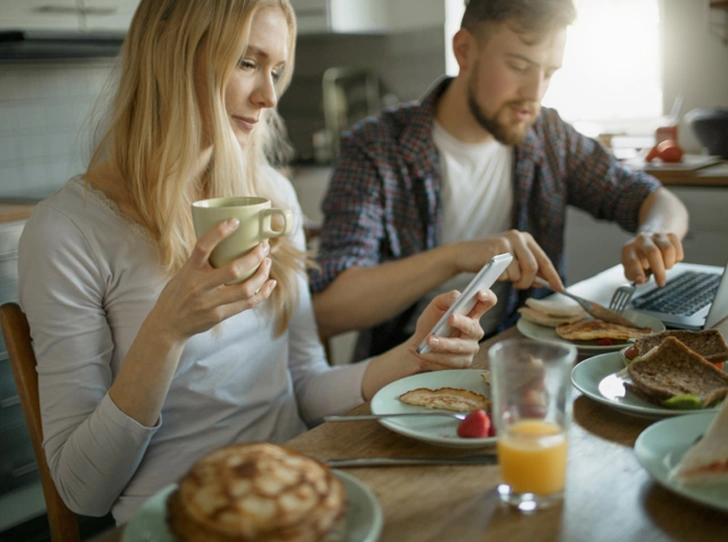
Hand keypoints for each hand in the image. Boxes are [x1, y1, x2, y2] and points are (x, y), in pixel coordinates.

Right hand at [147, 218, 277, 342]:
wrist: (168, 325)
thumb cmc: (179, 293)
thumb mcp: (185, 272)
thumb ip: (203, 260)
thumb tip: (228, 239)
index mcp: (190, 270)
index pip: (203, 247)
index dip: (219, 232)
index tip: (235, 221)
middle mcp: (200, 286)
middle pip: (233, 271)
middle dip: (254, 257)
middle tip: (264, 246)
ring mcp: (211, 303)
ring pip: (245, 289)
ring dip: (262, 275)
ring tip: (267, 263)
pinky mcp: (220, 316)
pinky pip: (247, 304)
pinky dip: (263, 293)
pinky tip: (270, 283)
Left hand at [408, 289, 496, 370]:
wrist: (420, 344)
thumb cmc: (432, 322)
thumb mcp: (436, 305)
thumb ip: (448, 298)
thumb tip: (457, 298)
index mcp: (472, 313)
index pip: (487, 303)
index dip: (487, 297)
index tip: (480, 294)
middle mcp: (475, 331)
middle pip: (473, 327)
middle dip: (462, 322)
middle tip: (450, 318)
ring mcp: (470, 348)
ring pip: (459, 346)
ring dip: (442, 343)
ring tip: (428, 340)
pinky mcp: (462, 362)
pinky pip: (450, 360)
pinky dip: (433, 356)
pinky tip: (421, 351)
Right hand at [452, 230, 562, 291]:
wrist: (463, 254)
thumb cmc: (487, 259)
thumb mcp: (511, 262)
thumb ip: (527, 268)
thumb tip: (545, 281)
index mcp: (525, 238)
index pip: (544, 260)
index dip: (552, 276)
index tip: (560, 288)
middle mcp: (518, 237)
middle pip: (533, 267)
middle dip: (527, 282)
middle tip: (518, 287)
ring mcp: (506, 242)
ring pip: (519, 273)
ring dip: (511, 281)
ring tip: (501, 275)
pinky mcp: (495, 250)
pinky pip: (505, 274)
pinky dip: (500, 278)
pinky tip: (492, 271)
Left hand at [621, 231, 683, 286]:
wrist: (648, 242)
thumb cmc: (639, 259)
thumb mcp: (631, 268)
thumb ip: (635, 276)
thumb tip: (641, 280)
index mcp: (628, 249)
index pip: (633, 261)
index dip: (638, 272)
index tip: (641, 281)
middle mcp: (641, 239)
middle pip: (653, 253)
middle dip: (659, 271)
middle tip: (661, 282)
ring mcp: (656, 235)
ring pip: (668, 250)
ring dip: (668, 264)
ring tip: (663, 267)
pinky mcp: (670, 236)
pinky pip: (678, 251)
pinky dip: (676, 260)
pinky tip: (668, 260)